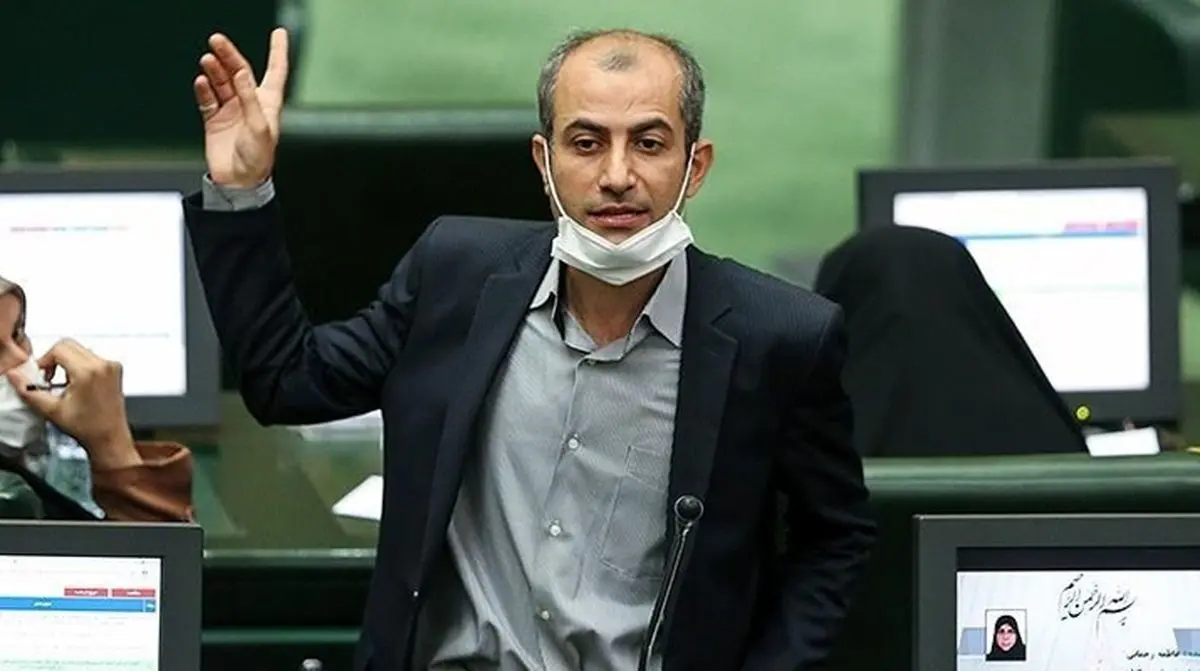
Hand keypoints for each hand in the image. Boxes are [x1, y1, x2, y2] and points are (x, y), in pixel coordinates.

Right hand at [2, 339, 139, 470]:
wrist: (110, 437)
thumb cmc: (88, 427)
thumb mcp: (52, 410)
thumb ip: (29, 391)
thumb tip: (15, 376)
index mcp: (89, 371)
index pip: (59, 348)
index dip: (44, 360)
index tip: (41, 375)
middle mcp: (103, 365)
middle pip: (69, 345)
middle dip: (54, 359)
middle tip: (49, 379)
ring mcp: (112, 366)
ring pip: (80, 350)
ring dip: (66, 363)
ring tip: (64, 385)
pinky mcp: (115, 369)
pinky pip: (91, 358)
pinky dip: (79, 366)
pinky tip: (76, 385)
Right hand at [195, 28, 289, 188]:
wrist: (238, 182)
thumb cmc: (257, 159)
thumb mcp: (259, 128)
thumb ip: (250, 99)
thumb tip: (242, 74)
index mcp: (268, 104)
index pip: (276, 72)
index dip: (278, 52)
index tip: (279, 33)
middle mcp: (250, 104)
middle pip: (240, 72)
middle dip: (230, 55)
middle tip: (217, 41)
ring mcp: (231, 110)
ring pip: (221, 82)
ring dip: (215, 70)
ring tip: (207, 60)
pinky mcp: (214, 120)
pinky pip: (207, 99)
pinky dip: (203, 89)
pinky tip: (201, 82)